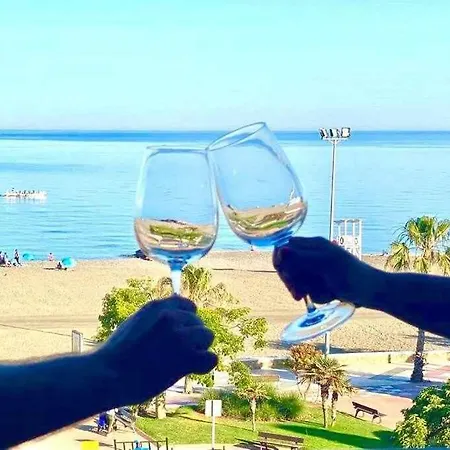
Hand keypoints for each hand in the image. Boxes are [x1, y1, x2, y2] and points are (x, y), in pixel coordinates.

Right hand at [94, 296, 216, 405]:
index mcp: (157, 306)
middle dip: (192, 337)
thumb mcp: (134, 323)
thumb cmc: (116, 354)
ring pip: (207, 336)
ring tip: (181, 361)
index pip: (188, 305)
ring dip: (199, 349)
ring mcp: (180, 336)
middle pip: (199, 323)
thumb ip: (155, 317)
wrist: (107, 374)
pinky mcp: (186, 357)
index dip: (186, 321)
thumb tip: (172, 314)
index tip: (178, 335)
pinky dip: (203, 366)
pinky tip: (190, 370)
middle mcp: (171, 317)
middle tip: (176, 354)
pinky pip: (210, 358)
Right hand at [273, 237, 380, 307]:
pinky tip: (331, 296)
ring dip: (308, 289)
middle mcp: (312, 255)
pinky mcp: (323, 283)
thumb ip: (300, 257)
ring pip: (299, 281)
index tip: (286, 276)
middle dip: (294, 281)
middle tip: (299, 294)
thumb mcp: (323, 264)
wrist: (373, 291)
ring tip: (323, 294)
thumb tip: (279, 250)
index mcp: (312, 244)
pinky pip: (311, 290)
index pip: (283, 249)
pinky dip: (318, 295)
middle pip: (288, 267)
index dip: (281, 263)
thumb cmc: (350, 274)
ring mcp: (317, 270)